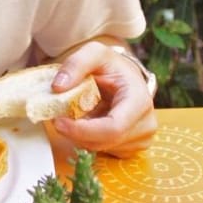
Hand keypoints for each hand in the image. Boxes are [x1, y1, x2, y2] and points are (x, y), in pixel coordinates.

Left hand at [48, 40, 156, 157]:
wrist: (124, 77)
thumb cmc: (111, 66)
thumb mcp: (94, 53)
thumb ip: (76, 64)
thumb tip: (58, 87)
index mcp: (140, 101)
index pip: (113, 128)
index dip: (83, 130)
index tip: (58, 122)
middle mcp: (145, 124)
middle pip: (104, 141)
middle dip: (75, 133)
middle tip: (57, 118)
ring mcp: (140, 139)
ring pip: (100, 148)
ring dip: (80, 135)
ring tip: (76, 113)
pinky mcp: (130, 148)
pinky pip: (102, 150)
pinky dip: (87, 138)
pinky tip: (87, 121)